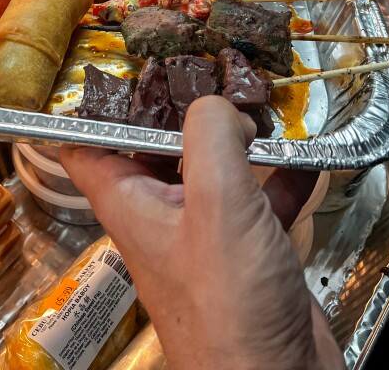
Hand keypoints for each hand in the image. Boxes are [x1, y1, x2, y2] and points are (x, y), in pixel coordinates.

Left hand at [62, 97, 344, 369]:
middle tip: (208, 78)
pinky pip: (259, 200)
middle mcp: (161, 216)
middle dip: (183, 112)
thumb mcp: (215, 203)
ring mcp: (204, 236)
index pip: (86, 146)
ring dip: (236, 143)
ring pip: (211, 171)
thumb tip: (218, 105)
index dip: (94, 108)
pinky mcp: (247, 253)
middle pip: (155, 147)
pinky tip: (302, 164)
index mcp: (131, 203)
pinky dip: (278, 178)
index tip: (117, 73)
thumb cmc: (229, 316)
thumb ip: (210, 136)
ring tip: (260, 113)